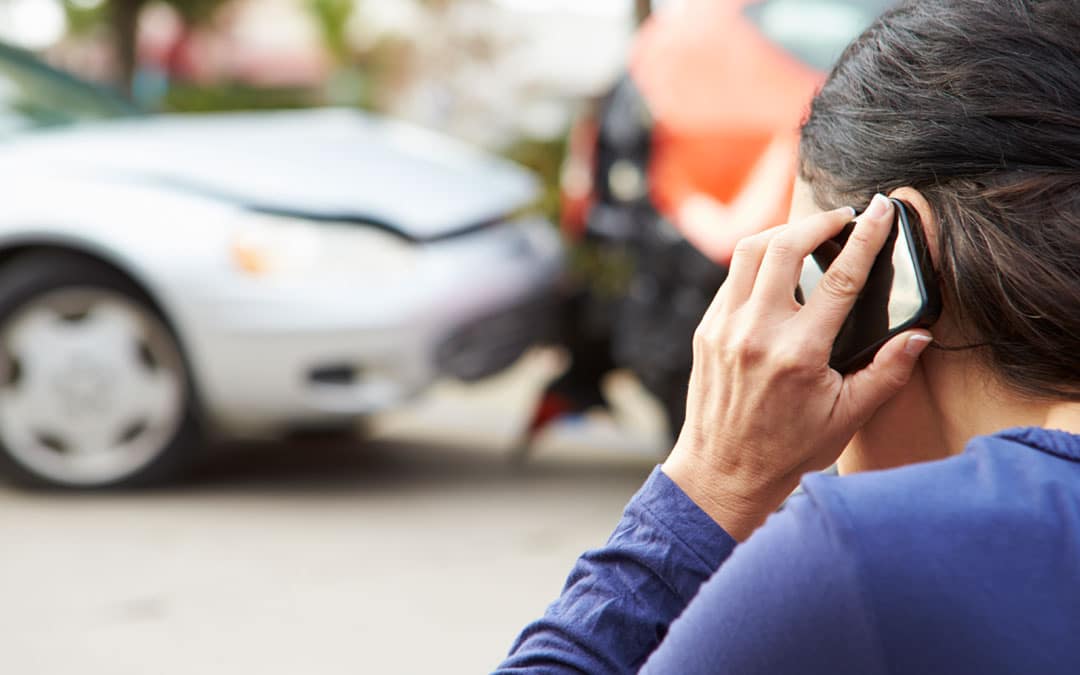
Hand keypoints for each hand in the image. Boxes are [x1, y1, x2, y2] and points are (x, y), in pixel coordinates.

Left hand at [662, 194, 932, 540]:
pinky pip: (731, 280)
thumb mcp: (847, 417)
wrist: (721, 473)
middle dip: (817, 222)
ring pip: (748, 253)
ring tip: (809, 235)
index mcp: (797, 353)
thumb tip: (918, 336)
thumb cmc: (787, 450)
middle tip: (843, 218)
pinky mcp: (706, 331)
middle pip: (783, 246)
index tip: (880, 209)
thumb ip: (887, 372)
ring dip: (781, 234)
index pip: (840, 278)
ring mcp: (725, 329)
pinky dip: (756, 264)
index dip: (865, 236)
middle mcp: (755, 333)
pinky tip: (776, 270)